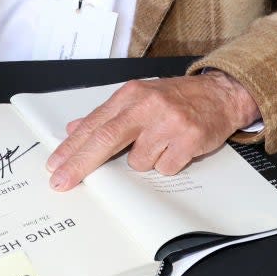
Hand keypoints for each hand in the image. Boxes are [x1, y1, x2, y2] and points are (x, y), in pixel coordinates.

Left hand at [45, 71, 259, 190]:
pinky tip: (175, 149)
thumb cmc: (176, 98)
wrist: (220, 94)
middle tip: (62, 181)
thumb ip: (107, 115)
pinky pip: (164, 168)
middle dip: (81, 164)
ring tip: (159, 144)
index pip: (95, 124)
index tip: (55, 164)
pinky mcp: (189, 139)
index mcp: (131, 95)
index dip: (72, 147)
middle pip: (106, 138)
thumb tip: (73, 129)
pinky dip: (167, 164)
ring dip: (144, 160)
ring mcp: (169, 122)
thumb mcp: (138, 97)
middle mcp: (148, 105)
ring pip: (138, 161)